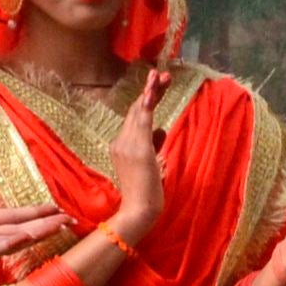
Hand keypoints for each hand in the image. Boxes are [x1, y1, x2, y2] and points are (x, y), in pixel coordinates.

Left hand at [0, 175, 67, 285]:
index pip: (12, 217)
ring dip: (36, 232)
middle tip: (72, 219)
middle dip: (45, 223)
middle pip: (19, 227)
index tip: (57, 207)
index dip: (34, 213)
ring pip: (12, 238)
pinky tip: (26, 237)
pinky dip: (9, 243)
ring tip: (59, 225)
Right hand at [105, 68, 170, 242]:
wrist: (138, 211)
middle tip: (165, 74)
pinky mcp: (138, 149)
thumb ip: (154, 145)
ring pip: (140, 111)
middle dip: (151, 91)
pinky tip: (154, 89)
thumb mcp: (152, 164)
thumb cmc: (146, 193)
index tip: (157, 85)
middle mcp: (120, 142)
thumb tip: (161, 129)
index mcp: (121, 146)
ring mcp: (127, 145)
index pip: (135, 117)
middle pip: (136, 109)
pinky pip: (143, 120)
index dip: (146, 99)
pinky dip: (149, 103)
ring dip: (152, 91)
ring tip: (163, 76)